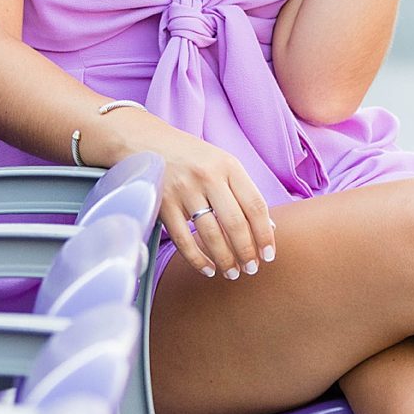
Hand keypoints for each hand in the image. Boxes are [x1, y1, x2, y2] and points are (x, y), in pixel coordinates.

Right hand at [95, 108, 276, 279]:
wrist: (145, 140)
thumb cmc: (190, 156)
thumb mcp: (221, 163)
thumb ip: (243, 191)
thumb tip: (267, 228)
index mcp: (228, 165)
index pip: (255, 206)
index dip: (265, 234)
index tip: (269, 254)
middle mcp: (208, 176)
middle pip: (235, 223)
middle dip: (246, 252)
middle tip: (252, 269)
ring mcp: (184, 190)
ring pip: (210, 235)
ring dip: (225, 260)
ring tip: (233, 273)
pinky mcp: (163, 204)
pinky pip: (183, 240)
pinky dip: (198, 260)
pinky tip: (208, 270)